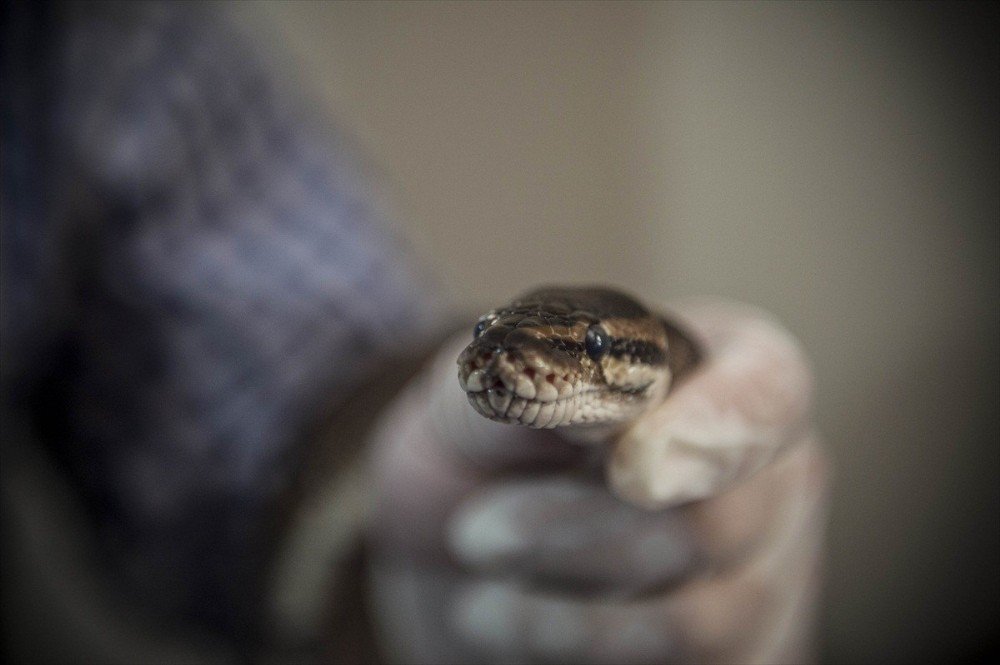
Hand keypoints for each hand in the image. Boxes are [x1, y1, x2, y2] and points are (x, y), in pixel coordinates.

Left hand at [366, 299, 829, 663]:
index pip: (767, 394)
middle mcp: (768, 478)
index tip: (632, 467)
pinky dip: (575, 658)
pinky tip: (510, 630)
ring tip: (479, 594)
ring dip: (566, 617)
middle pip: (716, 524)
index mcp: (727, 373)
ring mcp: (764, 579)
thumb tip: (597, 397)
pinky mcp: (740, 656)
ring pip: (696, 622)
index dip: (711, 429)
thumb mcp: (486, 396)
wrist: (462, 546)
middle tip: (477, 531)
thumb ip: (543, 378)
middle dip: (576, 532)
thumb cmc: (487, 448)